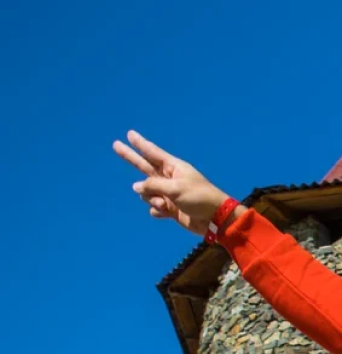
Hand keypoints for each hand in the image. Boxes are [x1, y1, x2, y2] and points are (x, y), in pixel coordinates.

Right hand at [113, 131, 228, 235]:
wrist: (214, 220)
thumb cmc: (198, 198)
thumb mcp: (174, 188)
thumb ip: (152, 185)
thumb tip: (135, 187)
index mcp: (174, 168)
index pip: (153, 153)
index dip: (140, 144)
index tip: (130, 134)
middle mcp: (169, 178)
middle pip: (144, 166)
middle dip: (130, 157)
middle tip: (115, 145)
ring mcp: (168, 193)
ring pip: (146, 192)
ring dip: (151, 199)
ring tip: (164, 204)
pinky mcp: (170, 208)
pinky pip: (153, 208)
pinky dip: (157, 211)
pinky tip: (168, 213)